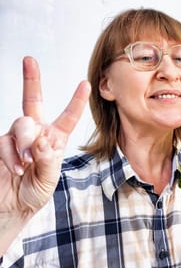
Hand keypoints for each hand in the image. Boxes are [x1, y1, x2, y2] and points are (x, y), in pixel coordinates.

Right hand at [0, 57, 89, 218]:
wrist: (12, 207)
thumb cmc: (35, 193)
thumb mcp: (48, 179)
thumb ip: (47, 160)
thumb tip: (41, 140)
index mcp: (55, 139)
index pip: (67, 117)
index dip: (76, 101)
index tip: (85, 84)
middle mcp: (36, 133)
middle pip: (32, 101)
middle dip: (31, 79)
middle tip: (29, 60)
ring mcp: (15, 137)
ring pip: (21, 124)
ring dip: (25, 143)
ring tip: (26, 164)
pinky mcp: (0, 144)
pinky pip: (5, 142)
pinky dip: (11, 156)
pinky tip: (16, 169)